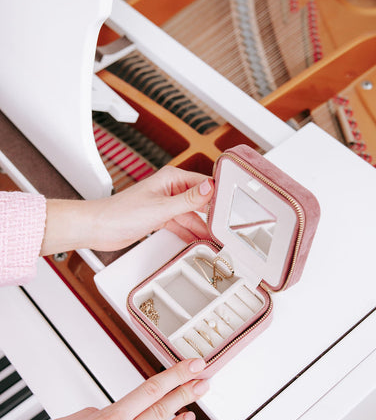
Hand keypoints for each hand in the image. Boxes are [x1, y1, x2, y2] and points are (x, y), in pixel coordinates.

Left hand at [41, 166, 213, 254]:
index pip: (204, 183)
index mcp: (171, 179)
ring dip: (201, 226)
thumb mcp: (161, 208)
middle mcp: (169, 189)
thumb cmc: (120, 213)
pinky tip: (198, 240)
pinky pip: (180, 224)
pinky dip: (189, 232)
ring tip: (216, 239)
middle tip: (228, 228)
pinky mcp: (158, 217)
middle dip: (212, 214)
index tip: (233, 206)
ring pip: (190, 215)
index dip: (219, 194)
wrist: (98, 228)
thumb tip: (210, 188)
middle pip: (199, 201)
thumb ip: (188, 200)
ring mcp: (164, 204)